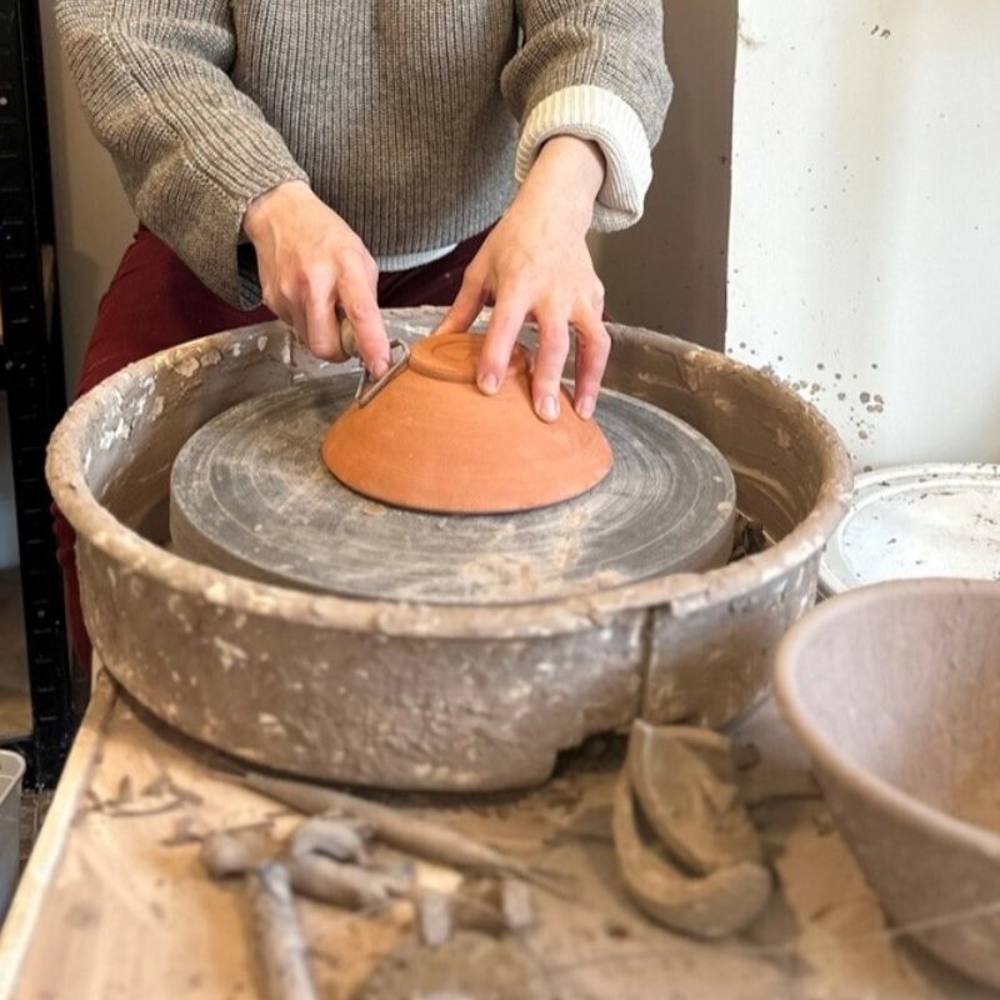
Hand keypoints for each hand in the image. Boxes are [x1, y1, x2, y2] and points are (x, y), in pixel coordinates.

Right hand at [243, 181, 389, 375]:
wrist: (280, 214)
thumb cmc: (326, 236)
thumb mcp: (359, 258)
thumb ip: (367, 299)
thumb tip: (370, 339)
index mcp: (344, 267)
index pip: (361, 314)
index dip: (371, 346)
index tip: (380, 368)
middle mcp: (313, 282)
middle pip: (327, 346)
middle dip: (341, 351)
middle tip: (346, 333)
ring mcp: (288, 293)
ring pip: (310, 343)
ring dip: (323, 335)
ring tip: (325, 307)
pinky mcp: (271, 301)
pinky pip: (295, 330)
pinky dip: (306, 323)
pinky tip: (308, 300)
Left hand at [438, 136, 608, 421]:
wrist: (554, 208)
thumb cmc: (512, 241)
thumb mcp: (480, 270)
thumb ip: (461, 311)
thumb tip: (436, 345)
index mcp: (518, 282)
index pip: (505, 325)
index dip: (495, 356)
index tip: (487, 387)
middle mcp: (553, 291)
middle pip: (553, 342)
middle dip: (548, 380)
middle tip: (542, 415)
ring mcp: (579, 295)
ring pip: (589, 343)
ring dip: (586, 380)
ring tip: (578, 413)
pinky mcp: (596, 299)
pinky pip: (599, 338)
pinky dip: (596, 367)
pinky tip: (586, 393)